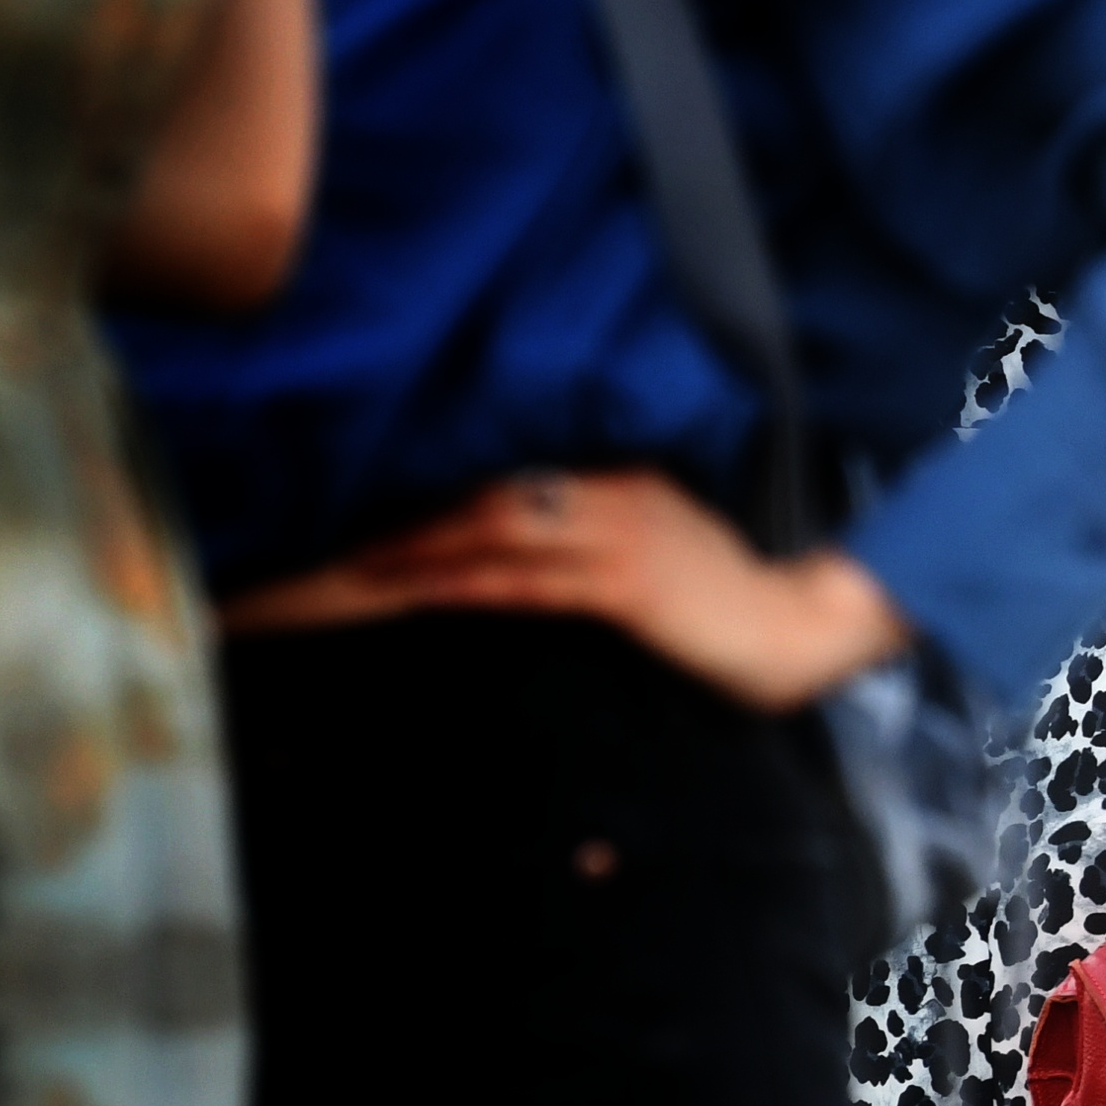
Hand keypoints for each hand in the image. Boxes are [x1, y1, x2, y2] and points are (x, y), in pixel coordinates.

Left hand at [224, 470, 907, 710]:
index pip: (490, 483)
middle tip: (306, 554)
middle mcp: (602, 493)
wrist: (799, 626)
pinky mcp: (622, 583)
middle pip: (467, 500)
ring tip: (331, 574)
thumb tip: (501, 548)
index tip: (342, 528)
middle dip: (384, 526)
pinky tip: (406, 588)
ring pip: (480, 532)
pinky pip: (519, 578)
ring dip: (400, 552)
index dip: (413, 503)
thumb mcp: (654, 545)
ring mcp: (611, 534)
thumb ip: (586, 538)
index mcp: (608, 479)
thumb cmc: (726, 600)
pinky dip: (456, 580)